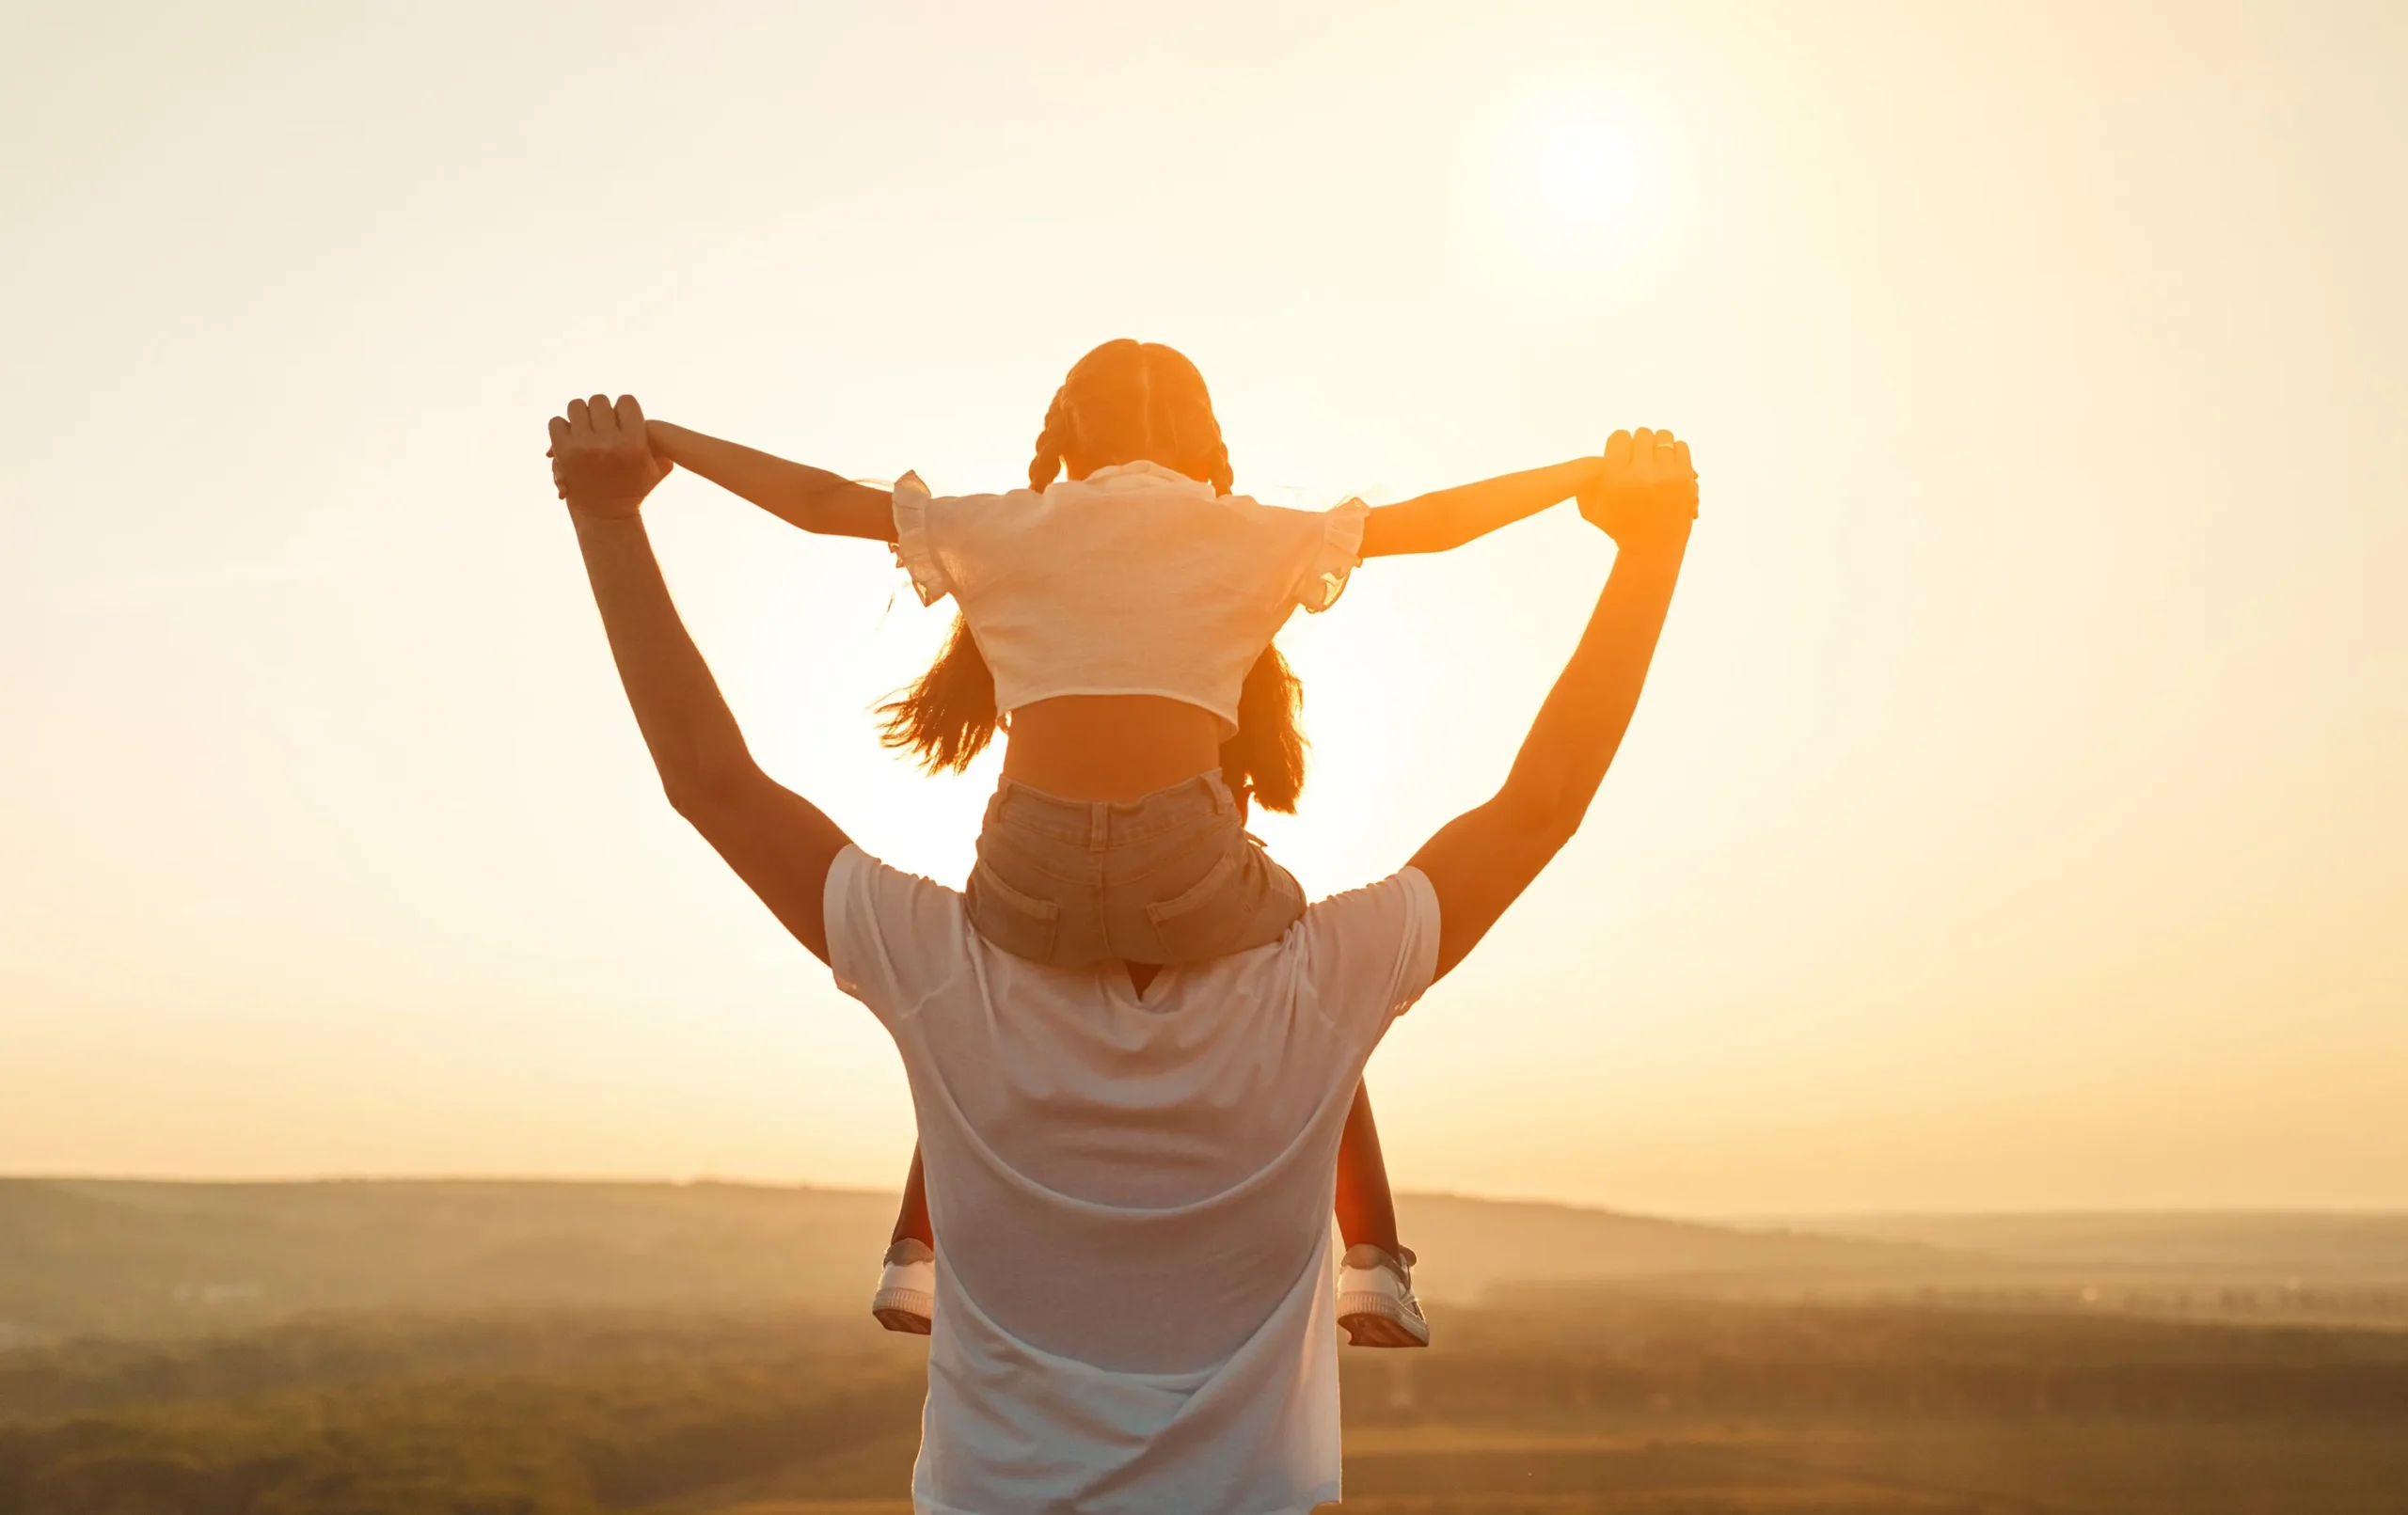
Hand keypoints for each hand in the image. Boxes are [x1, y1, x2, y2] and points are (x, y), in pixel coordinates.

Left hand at [548, 394, 671, 518]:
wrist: (606, 516)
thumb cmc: (633, 490)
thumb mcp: (655, 470)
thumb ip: (660, 447)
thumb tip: (654, 428)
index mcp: (635, 442)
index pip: (626, 401)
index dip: (623, 408)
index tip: (620, 419)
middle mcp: (610, 441)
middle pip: (599, 400)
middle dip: (600, 410)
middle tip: (600, 423)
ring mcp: (584, 446)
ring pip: (576, 406)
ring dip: (579, 415)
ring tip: (584, 428)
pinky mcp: (564, 453)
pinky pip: (556, 422)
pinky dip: (561, 428)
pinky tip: (570, 438)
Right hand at [1578, 428, 1697, 552]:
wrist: (1652, 546)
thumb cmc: (1618, 526)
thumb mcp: (1591, 508)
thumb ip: (1584, 481)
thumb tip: (1596, 457)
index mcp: (1615, 478)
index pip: (1619, 436)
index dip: (1620, 444)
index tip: (1622, 456)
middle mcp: (1640, 473)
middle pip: (1642, 434)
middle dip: (1639, 445)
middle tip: (1639, 460)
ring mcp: (1665, 474)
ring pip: (1663, 437)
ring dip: (1658, 447)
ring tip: (1654, 462)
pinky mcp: (1684, 477)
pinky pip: (1680, 446)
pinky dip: (1673, 453)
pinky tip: (1667, 466)